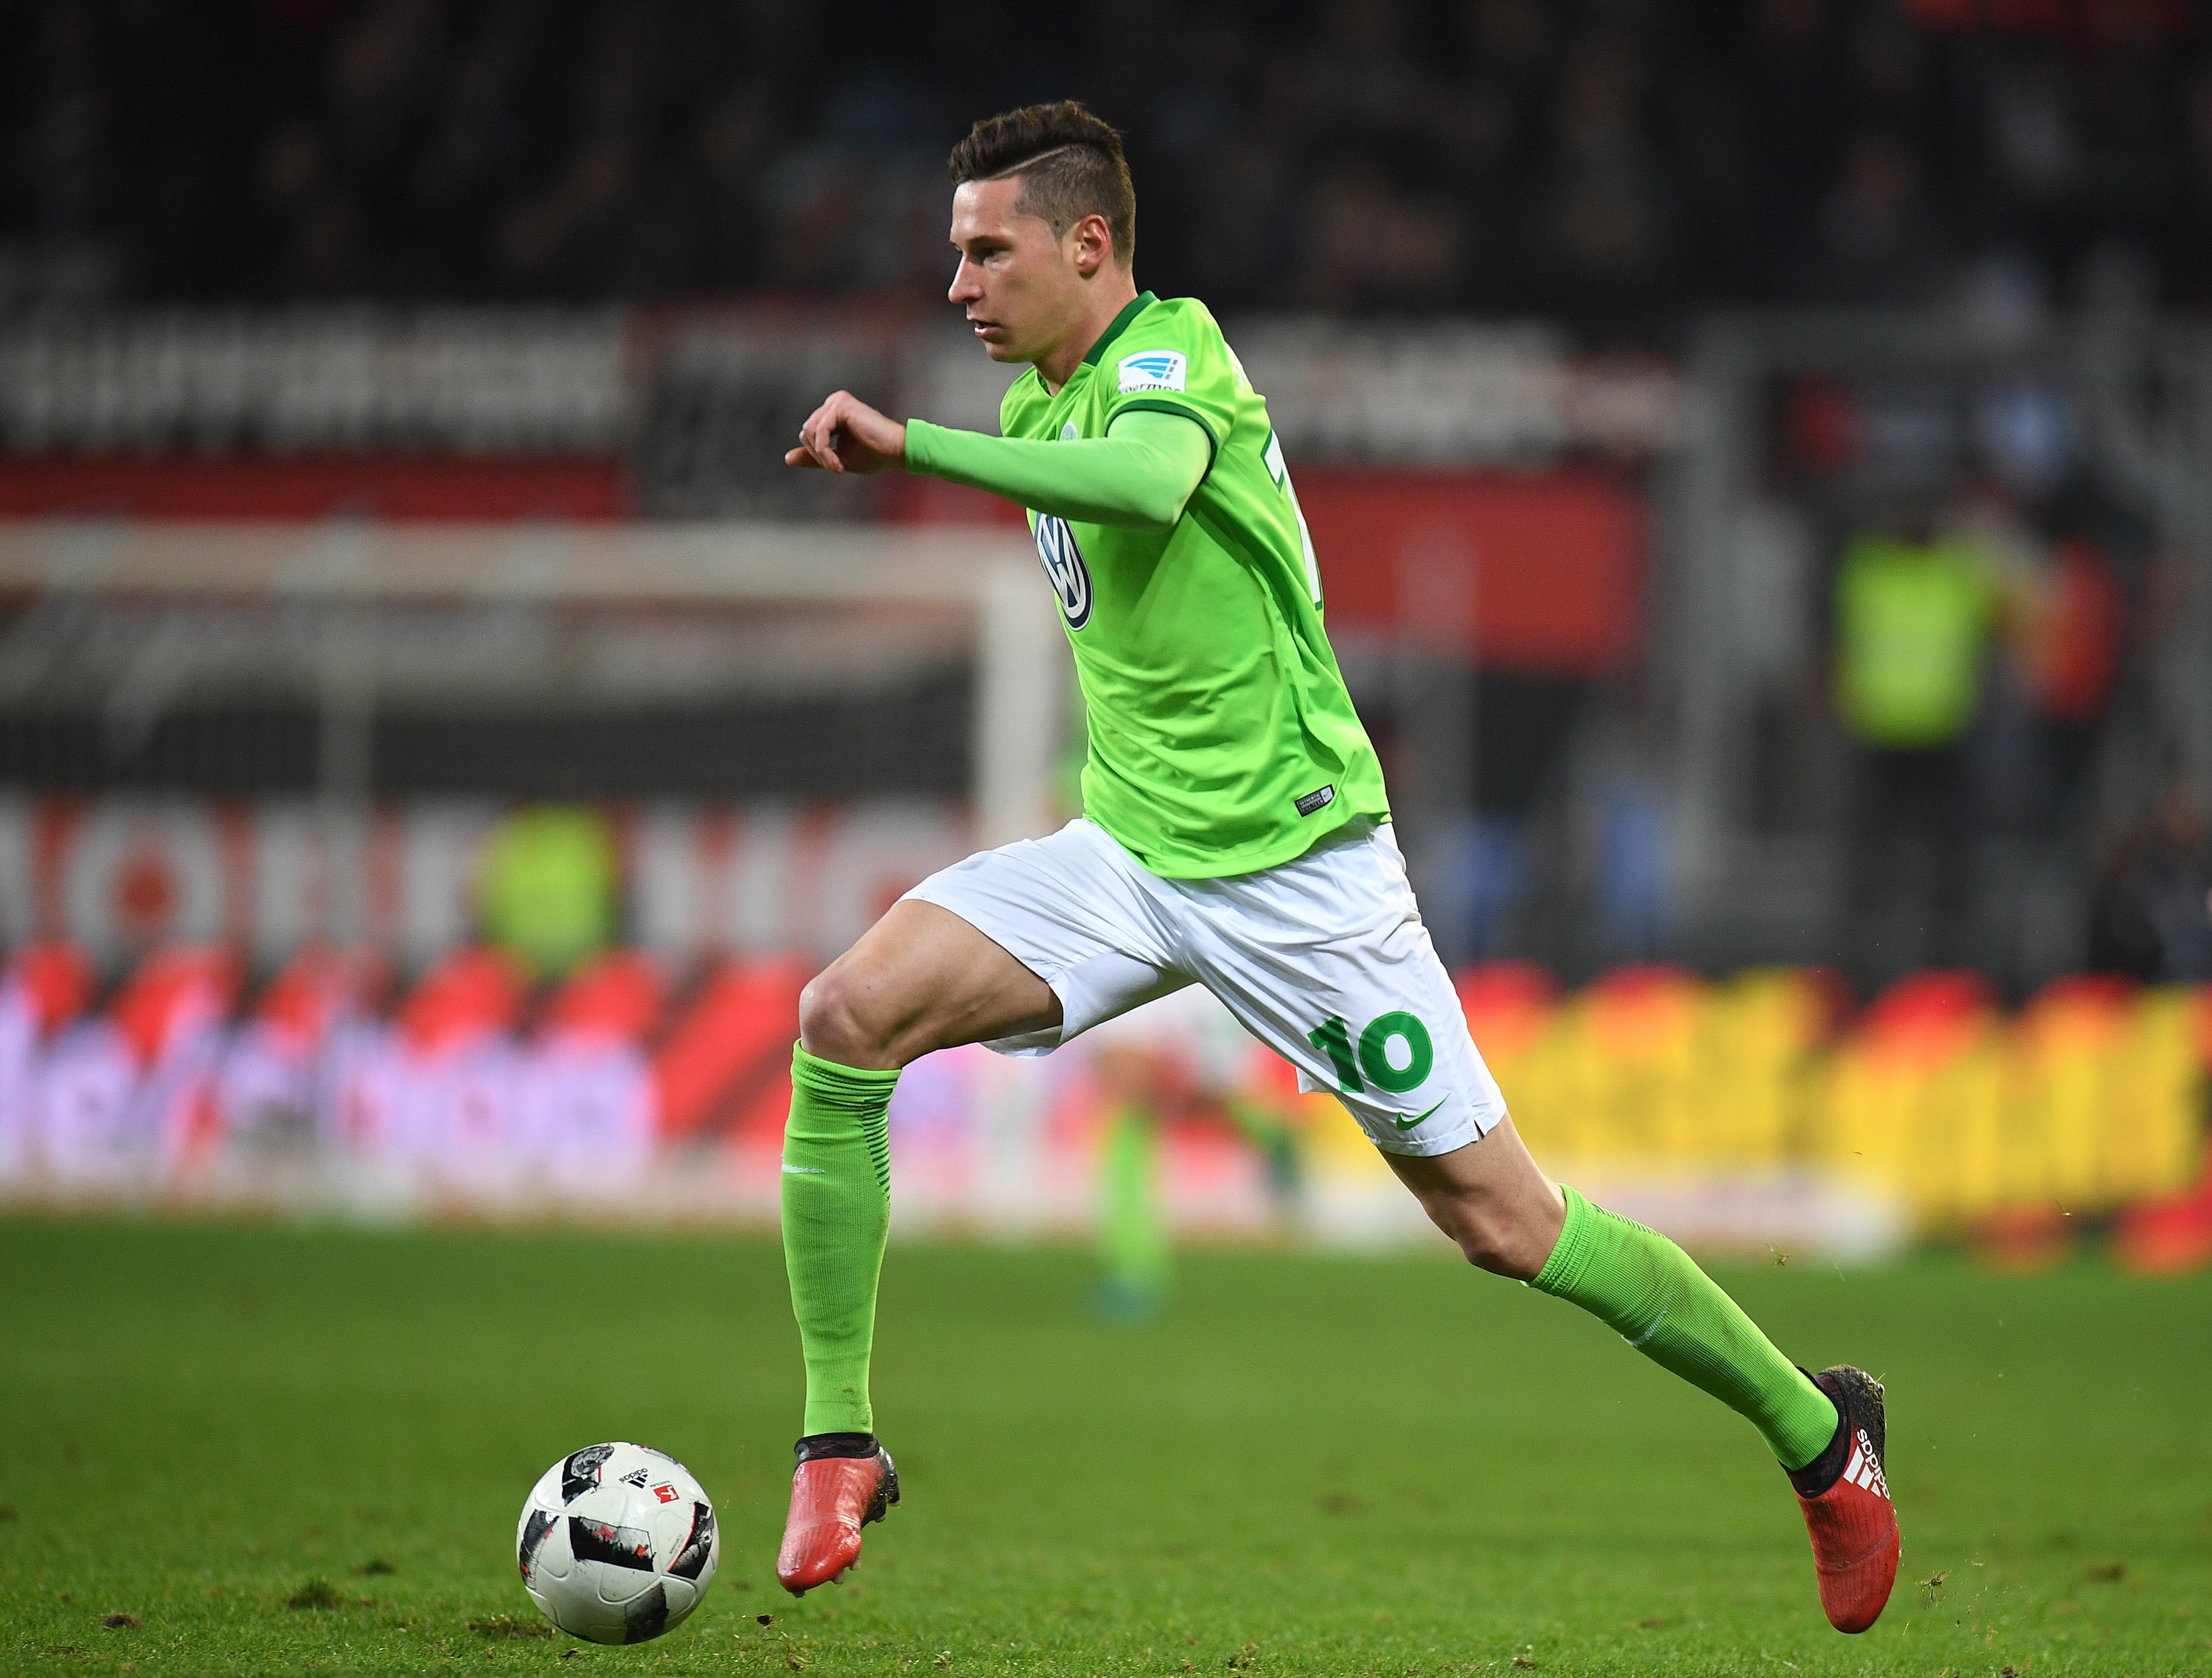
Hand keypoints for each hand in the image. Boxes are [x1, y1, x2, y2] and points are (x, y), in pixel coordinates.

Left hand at [784, 390, 905, 474]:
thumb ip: (814, 456)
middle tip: (837, 467)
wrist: (897, 451)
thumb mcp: (836, 458)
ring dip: (820, 455)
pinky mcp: (841, 405)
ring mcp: (836, 401)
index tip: (837, 467)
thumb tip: (787, 458)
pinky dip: (824, 452)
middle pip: (805, 432)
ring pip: (808, 432)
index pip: (808, 433)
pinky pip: (819, 432)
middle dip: (817, 454)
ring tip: (838, 465)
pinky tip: (838, 463)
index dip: (816, 455)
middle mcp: (833, 403)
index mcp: (832, 413)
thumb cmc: (874, 455)